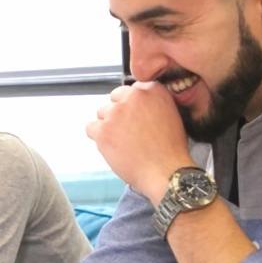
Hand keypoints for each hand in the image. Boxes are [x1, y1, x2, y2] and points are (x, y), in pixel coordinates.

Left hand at [85, 81, 192, 202]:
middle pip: (114, 99)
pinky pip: (91, 128)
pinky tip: (112, 147)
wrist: (165, 172)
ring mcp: (116, 113)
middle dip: (119, 113)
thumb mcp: (171, 115)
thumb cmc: (170, 149)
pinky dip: (98, 137)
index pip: (131, 90)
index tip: (134, 117)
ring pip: (102, 113)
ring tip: (123, 142)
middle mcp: (133, 97)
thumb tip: (138, 104)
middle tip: (128, 131)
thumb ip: (153, 102)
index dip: (131, 106)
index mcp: (152, 90)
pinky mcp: (103, 130)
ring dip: (108, 125)